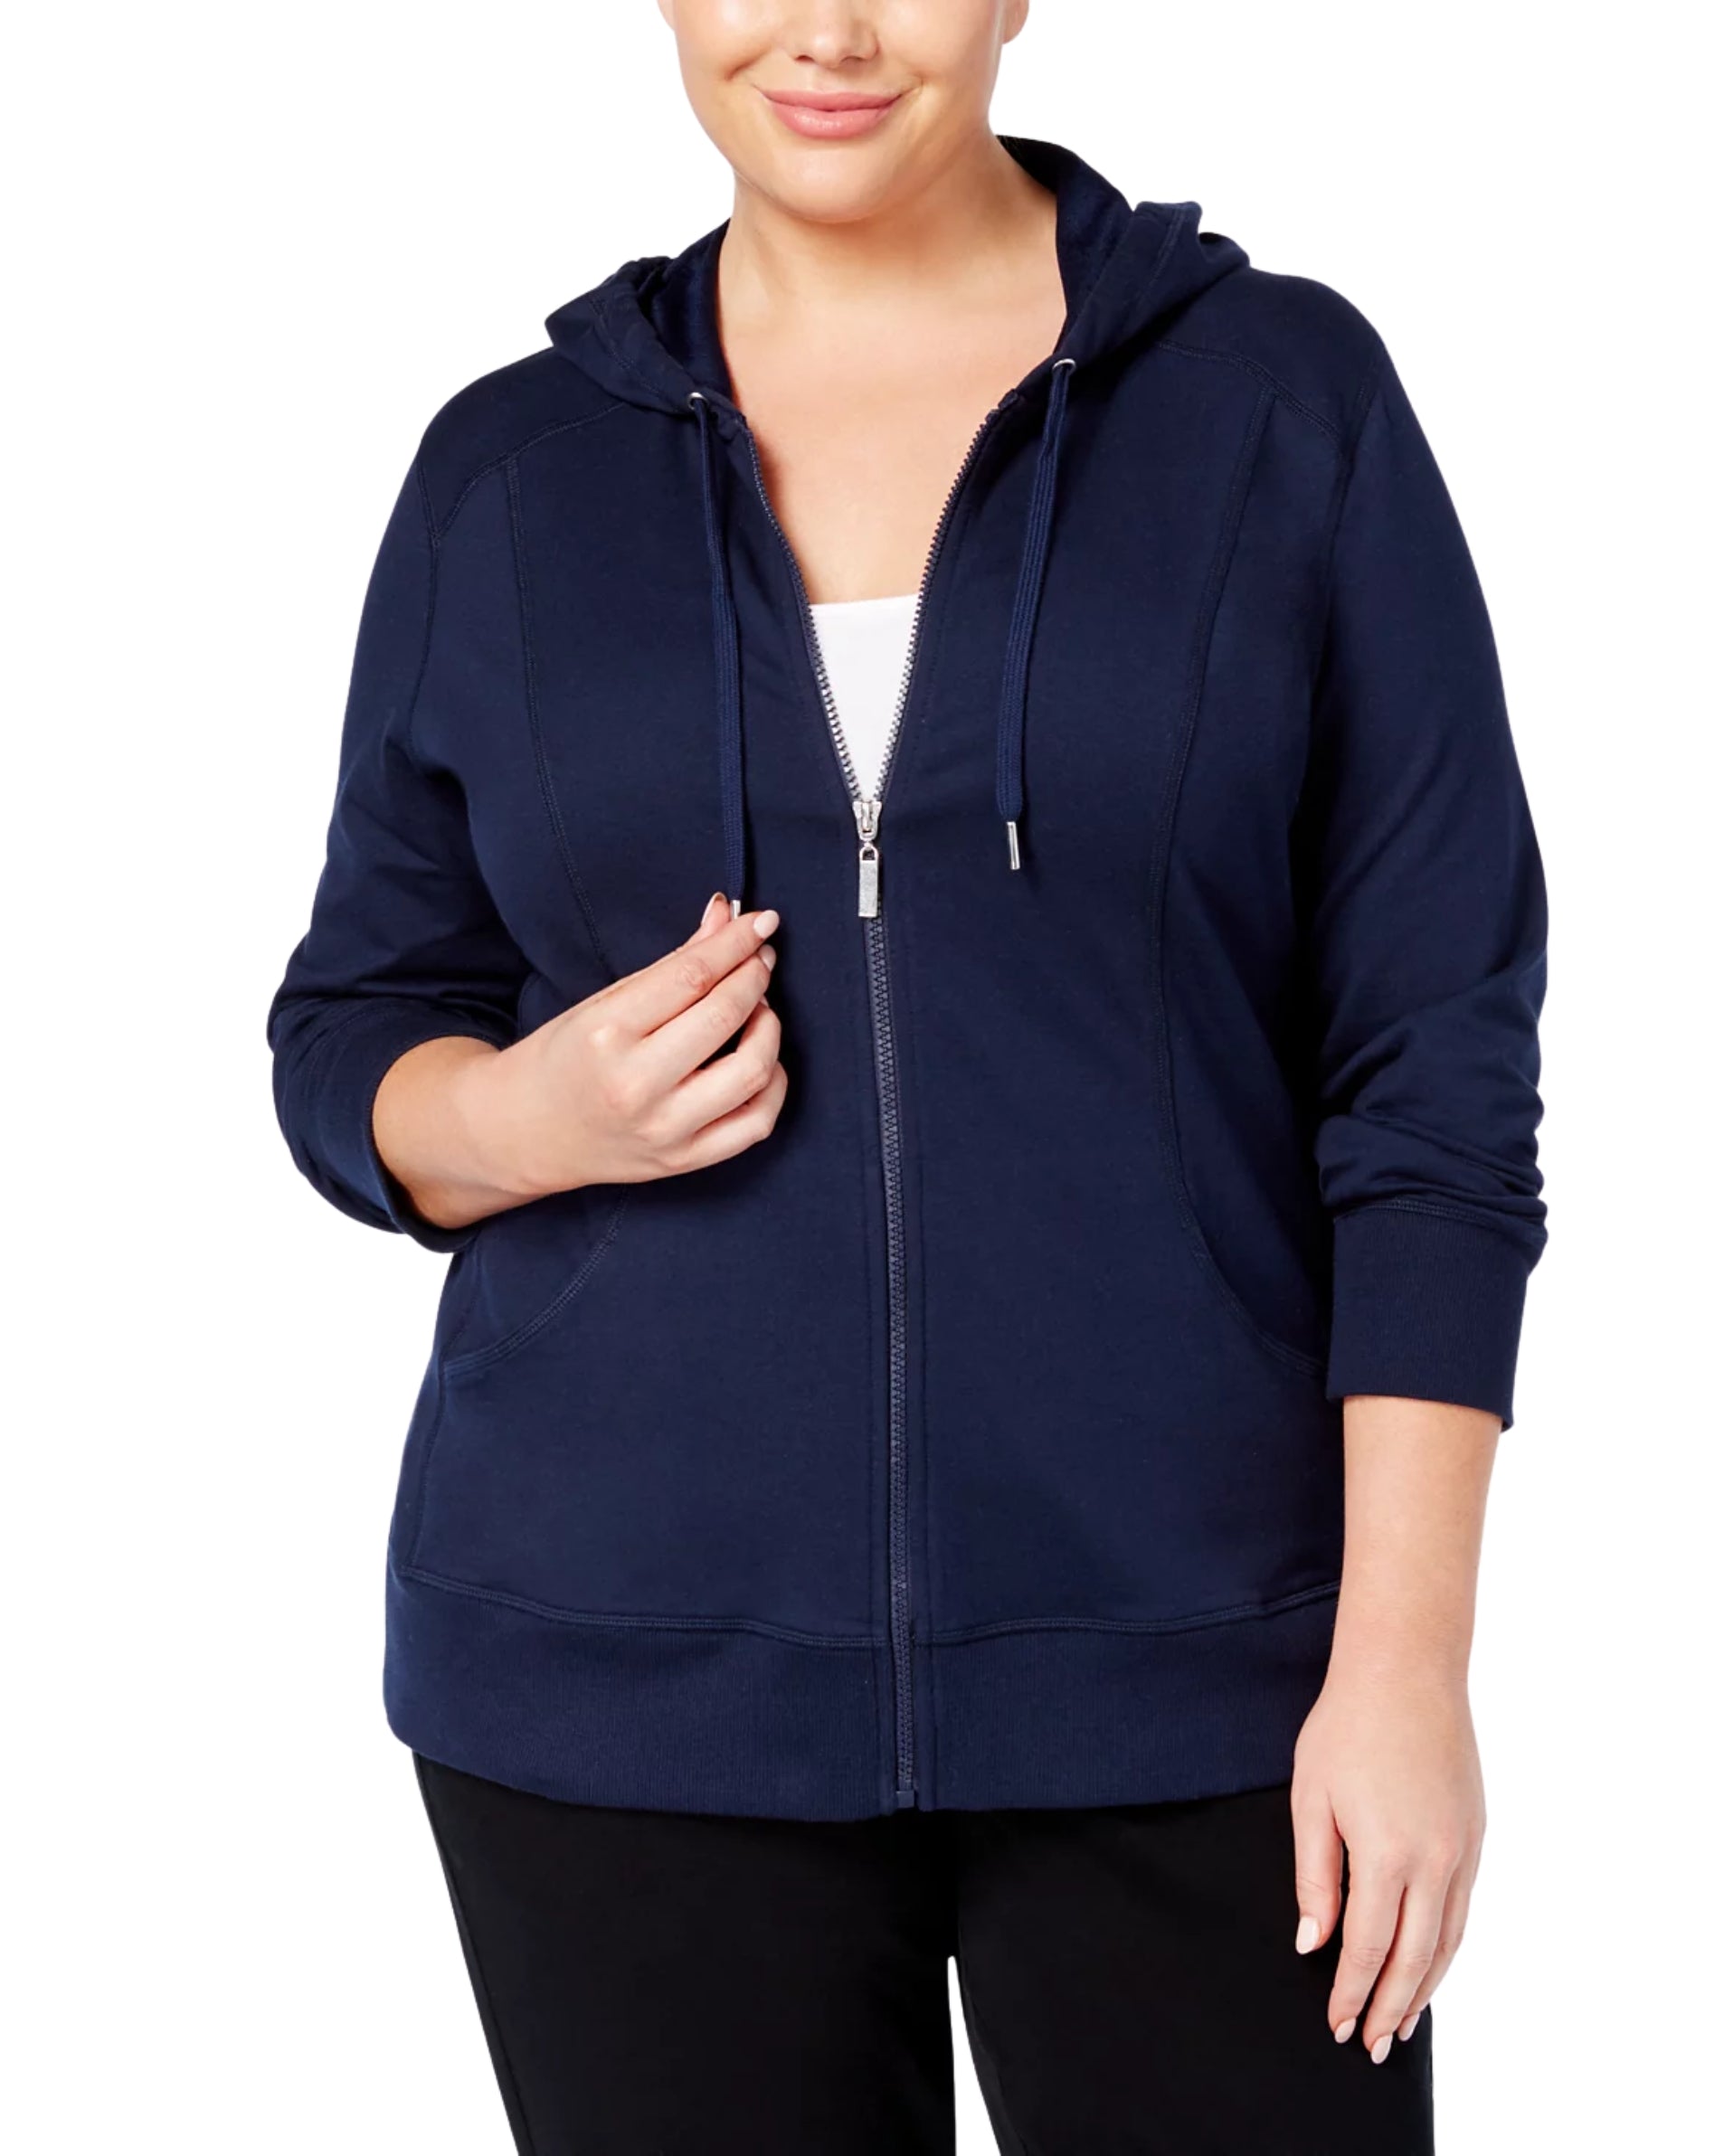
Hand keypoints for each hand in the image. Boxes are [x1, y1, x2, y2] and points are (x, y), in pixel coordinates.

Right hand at [375, 893, 785, 1227]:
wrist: (526, 1133)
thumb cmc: (565, 1059)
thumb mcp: (605, 1002)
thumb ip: (673, 962)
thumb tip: (725, 916)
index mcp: (607, 1034)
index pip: (692, 976)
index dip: (735, 942)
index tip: (761, 922)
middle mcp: (637, 1085)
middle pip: (724, 1017)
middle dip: (755, 977)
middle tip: (759, 960)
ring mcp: (664, 1129)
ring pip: (751, 1071)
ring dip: (769, 1028)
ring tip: (760, 1008)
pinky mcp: (684, 1160)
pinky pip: (756, 1124)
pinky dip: (773, 1085)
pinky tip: (763, 1061)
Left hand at [1290, 1655, 1484, 2061]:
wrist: (1407, 1670)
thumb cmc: (1346, 1726)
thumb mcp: (1311, 1798)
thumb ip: (1314, 1876)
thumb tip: (1313, 1941)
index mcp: (1386, 1854)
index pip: (1369, 1948)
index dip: (1351, 1991)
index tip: (1336, 2024)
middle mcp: (1434, 1861)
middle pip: (1415, 1958)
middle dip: (1390, 2007)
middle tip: (1370, 2046)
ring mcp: (1463, 1850)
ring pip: (1448, 1941)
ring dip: (1425, 1989)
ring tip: (1402, 2025)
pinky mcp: (1476, 1835)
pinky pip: (1464, 1909)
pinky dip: (1447, 1948)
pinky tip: (1431, 1963)